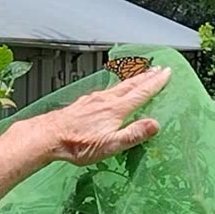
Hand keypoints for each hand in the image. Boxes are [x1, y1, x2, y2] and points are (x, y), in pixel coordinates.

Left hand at [32, 65, 171, 166]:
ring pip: (118, 86)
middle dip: (147, 76)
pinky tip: (112, 91)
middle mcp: (105, 100)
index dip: (155, 83)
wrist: (48, 137)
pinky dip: (116, 87)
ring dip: (133, 79)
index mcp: (115, 109)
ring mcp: (92, 100)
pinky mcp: (83, 104)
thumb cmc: (77, 144)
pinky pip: (105, 91)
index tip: (167, 73)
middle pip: (131, 85)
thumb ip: (133, 134)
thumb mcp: (110, 145)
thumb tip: (155, 125)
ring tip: (141, 75)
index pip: (141, 93)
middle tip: (159, 68)